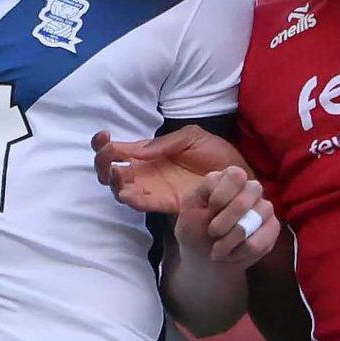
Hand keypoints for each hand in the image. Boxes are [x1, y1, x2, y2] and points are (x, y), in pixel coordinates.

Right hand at [92, 125, 248, 213]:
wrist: (238, 176)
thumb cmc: (216, 154)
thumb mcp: (192, 137)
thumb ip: (165, 142)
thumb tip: (138, 150)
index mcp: (148, 153)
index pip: (118, 149)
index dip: (103, 144)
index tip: (104, 136)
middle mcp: (145, 172)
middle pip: (111, 171)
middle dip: (102, 163)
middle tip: (108, 156)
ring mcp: (153, 189)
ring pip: (120, 189)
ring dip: (112, 182)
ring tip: (116, 173)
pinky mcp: (165, 204)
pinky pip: (142, 204)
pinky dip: (131, 199)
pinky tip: (128, 192)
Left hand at [175, 167, 282, 266]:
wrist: (205, 256)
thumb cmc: (195, 228)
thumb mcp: (189, 211)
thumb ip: (204, 199)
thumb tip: (224, 200)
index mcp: (228, 179)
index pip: (235, 176)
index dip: (222, 194)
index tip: (210, 209)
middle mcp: (250, 189)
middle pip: (250, 193)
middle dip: (227, 219)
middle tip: (212, 233)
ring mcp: (263, 208)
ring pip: (256, 218)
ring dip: (232, 239)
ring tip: (217, 250)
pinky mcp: (271, 228)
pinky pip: (262, 241)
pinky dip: (241, 252)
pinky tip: (230, 254)